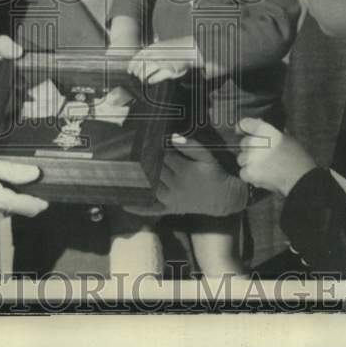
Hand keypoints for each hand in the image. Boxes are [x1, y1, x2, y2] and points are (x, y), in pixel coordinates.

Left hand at [126, 133, 248, 216]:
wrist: (223, 198)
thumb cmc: (214, 173)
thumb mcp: (207, 156)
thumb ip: (191, 146)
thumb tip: (172, 137)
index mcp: (184, 170)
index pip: (164, 156)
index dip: (154, 149)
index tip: (144, 141)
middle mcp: (176, 185)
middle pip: (154, 171)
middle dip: (143, 162)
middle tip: (129, 154)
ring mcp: (172, 198)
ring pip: (150, 188)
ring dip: (137, 181)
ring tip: (122, 172)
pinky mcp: (171, 208)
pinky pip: (153, 209)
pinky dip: (139, 208)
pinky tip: (125, 203)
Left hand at [127, 38, 198, 84]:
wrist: (190, 49)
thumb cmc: (175, 49)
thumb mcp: (161, 45)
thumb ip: (152, 49)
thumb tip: (141, 56)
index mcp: (153, 48)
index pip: (138, 57)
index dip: (132, 65)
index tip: (130, 71)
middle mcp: (157, 54)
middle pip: (141, 65)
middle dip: (137, 72)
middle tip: (137, 76)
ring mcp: (163, 62)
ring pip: (147, 70)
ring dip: (143, 76)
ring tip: (143, 80)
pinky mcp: (170, 70)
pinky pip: (157, 76)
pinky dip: (152, 79)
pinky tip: (150, 81)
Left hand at [237, 117, 316, 197]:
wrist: (299, 178)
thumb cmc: (297, 158)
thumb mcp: (287, 138)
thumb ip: (271, 131)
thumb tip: (262, 124)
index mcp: (264, 130)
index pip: (244, 124)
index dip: (242, 127)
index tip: (240, 130)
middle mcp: (254, 142)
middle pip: (243, 143)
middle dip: (250, 149)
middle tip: (261, 155)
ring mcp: (250, 157)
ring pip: (241, 158)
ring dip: (249, 162)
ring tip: (262, 166)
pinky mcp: (249, 172)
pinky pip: (242, 172)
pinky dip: (249, 175)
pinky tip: (260, 174)